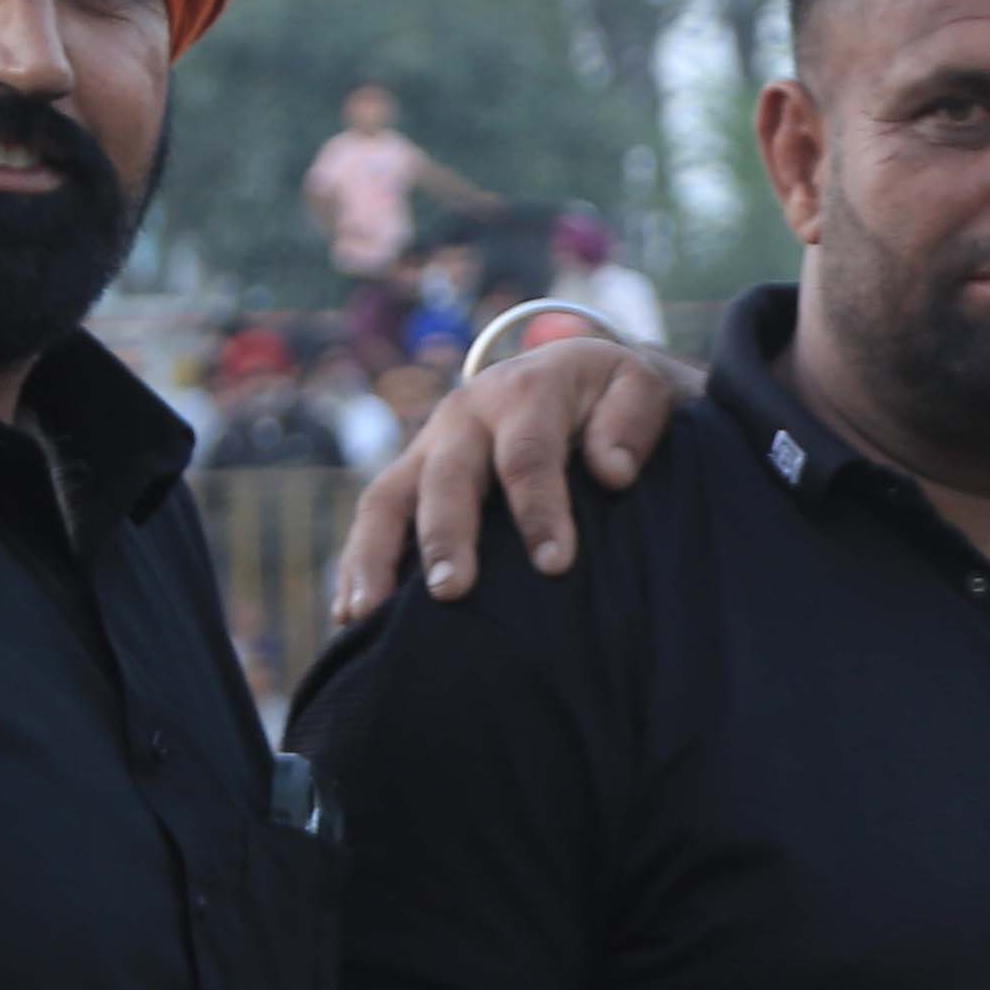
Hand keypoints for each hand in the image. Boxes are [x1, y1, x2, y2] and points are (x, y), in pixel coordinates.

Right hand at [325, 337, 694, 623]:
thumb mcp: (637, 386)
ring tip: (366, 617)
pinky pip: (375, 520)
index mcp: (527, 392)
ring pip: (388, 498)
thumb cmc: (607, 396)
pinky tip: (351, 618)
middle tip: (453, 592)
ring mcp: (428, 446)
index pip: (528, 454)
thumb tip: (613, 471)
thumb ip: (634, 418)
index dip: (540, 508)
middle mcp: (466, 416)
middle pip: (447, 477)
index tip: (556, 565)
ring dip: (375, 558)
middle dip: (446, 536)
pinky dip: (358, 567)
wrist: (566, 371)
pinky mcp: (409, 476)